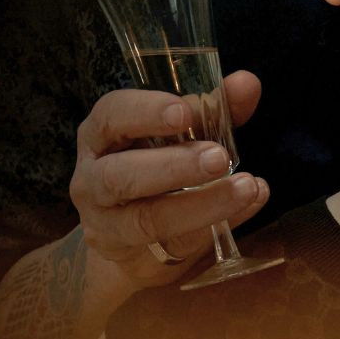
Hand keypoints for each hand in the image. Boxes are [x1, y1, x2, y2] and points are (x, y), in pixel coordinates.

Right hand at [67, 70, 269, 287]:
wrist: (130, 238)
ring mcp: (106, 223)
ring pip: (146, 218)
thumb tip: (247, 83)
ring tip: (245, 186)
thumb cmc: (156, 167)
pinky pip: (173, 243)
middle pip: (120, 174)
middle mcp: (92, 179)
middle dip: (173, 165)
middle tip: (220, 157)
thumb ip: (213, 108)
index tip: (184, 112)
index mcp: (101, 135)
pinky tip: (248, 205)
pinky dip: (216, 222)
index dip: (145, 112)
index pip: (111, 115)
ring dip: (201, 203)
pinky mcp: (131, 255)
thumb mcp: (179, 135)